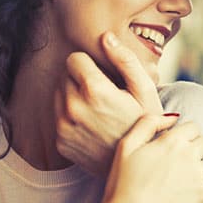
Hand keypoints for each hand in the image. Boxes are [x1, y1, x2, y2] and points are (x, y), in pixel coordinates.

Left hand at [55, 32, 163, 176]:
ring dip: (74, 96)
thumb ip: (124, 60)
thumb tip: (105, 37)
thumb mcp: (145, 89)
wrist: (139, 165)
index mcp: (94, 90)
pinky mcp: (60, 142)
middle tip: (104, 95)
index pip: (74, 58)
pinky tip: (92, 125)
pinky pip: (58, 116)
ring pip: (58, 94)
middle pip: (64, 75)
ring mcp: (63, 126)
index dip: (91, 64)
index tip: (105, 77)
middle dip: (81, 79)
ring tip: (98, 109)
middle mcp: (73, 107)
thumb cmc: (145, 124)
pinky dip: (70, 116)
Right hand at [86, 114, 202, 202]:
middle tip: (181, 159)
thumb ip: (147, 123)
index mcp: (172, 140)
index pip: (193, 126)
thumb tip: (173, 117)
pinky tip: (194, 187)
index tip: (176, 145)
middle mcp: (189, 154)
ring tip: (190, 172)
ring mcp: (198, 175)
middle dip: (196, 146)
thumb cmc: (122, 184)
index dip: (184, 134)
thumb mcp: (126, 146)